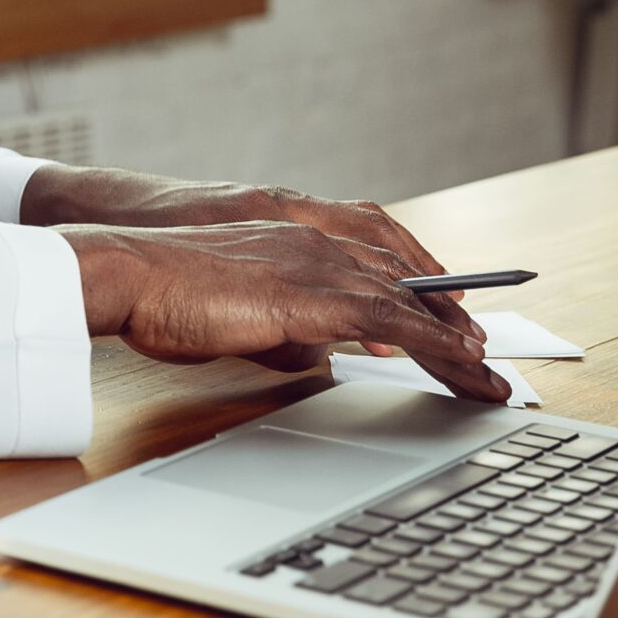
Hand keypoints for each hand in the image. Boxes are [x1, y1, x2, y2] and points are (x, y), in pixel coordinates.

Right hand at [55, 219, 509, 401]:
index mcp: (295, 243)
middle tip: (484, 359)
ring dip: (454, 341)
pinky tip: (459, 361)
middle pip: (405, 284)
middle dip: (450, 324)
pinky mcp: (313, 296)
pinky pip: (393, 321)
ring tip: (487, 375)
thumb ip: (282, 322)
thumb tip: (313, 352)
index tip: (450, 326)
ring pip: (409, 304)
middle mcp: (317, 246)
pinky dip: (434, 342)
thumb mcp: (234, 307)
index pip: (375, 268)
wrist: (130, 272)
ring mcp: (318, 267)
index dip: (420, 298)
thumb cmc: (165, 293)